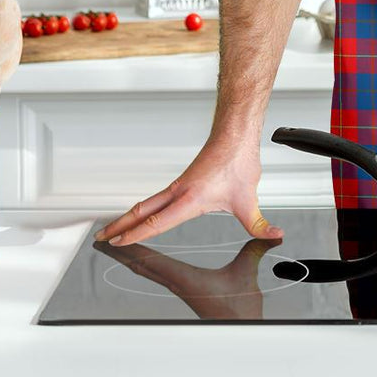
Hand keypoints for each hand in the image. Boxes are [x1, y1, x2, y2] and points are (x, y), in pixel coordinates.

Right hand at [93, 138, 282, 246]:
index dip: (136, 234)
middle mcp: (179, 192)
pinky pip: (157, 197)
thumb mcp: (249, 199)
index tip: (119, 243)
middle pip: (141, 211)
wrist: (235, 133)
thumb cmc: (238, 160)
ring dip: (128, 216)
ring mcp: (179, 185)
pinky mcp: (184, 180)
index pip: (156, 222)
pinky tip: (143, 212)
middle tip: (102, 238)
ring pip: (147, 203)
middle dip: (120, 226)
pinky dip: (143, 207)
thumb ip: (259, 223)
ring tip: (114, 228)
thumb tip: (273, 234)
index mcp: (190, 199)